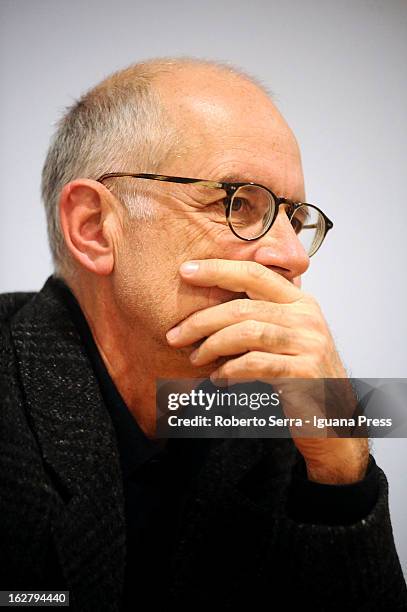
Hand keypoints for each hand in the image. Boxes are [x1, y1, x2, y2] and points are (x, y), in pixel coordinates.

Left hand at [166, 259, 368, 483]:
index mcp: (300, 301)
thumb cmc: (302, 375)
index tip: (186, 270)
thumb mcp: (286, 336)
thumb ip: (261, 316)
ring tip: (195, 359)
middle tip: (175, 335)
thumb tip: (210, 307)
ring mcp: (308, 343)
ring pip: (246, 333)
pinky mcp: (304, 371)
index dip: (217, 269)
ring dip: (211, 346)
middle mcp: (306, 317)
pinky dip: (229, 370)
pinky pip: (255, 363)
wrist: (334, 416)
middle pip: (242, 307)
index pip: (254, 274)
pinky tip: (218, 378)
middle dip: (201, 321)